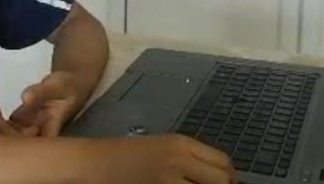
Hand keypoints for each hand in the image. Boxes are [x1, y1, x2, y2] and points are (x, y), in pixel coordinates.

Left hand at [0, 72, 82, 137]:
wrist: (69, 83)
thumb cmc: (67, 85)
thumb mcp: (56, 85)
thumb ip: (40, 92)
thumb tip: (24, 98)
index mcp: (52, 128)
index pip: (36, 145)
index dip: (20, 143)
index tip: (8, 125)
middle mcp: (41, 133)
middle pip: (21, 144)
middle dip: (4, 133)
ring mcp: (31, 128)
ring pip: (12, 136)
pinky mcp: (24, 121)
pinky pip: (10, 126)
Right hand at [119, 134, 237, 183]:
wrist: (94, 163)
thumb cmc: (125, 156)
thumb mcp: (161, 148)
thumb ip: (189, 159)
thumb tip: (219, 177)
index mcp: (181, 144)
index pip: (224, 163)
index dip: (230, 179)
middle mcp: (180, 161)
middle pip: (223, 180)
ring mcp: (169, 181)